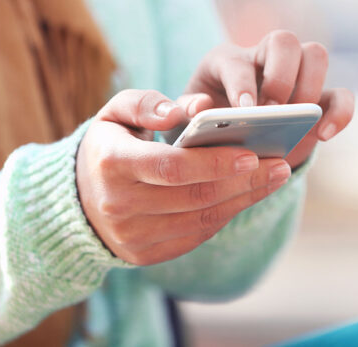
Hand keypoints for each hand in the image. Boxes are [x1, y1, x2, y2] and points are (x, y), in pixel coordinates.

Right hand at [76, 89, 292, 264]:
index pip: (170, 167)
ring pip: (201, 220)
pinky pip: (196, 236)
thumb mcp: (115, 113)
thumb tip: (192, 108)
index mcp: (111, 163)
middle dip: (242, 182)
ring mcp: (132, 236)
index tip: (252, 154)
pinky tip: (248, 195)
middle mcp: (119, 205)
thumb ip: (147, 103)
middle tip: (279, 165)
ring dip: (243, 199)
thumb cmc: (108, 146)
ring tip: (274, 178)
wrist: (78, 199)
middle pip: (194, 197)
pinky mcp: (145, 255)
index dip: (213, 163)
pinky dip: (226, 215)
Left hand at [182, 30, 354, 167]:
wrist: (227, 144)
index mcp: (225, 61)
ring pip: (315, 54)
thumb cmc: (202, 129)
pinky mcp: (319, 99)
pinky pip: (341, 94)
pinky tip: (324, 135)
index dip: (242, 84)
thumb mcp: (186, 123)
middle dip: (281, 76)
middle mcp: (262, 59)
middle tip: (273, 111)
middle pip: (283, 40)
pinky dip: (340, 112)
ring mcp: (295, 75)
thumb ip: (186, 113)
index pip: (237, 61)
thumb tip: (199, 107)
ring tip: (298, 122)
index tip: (246, 110)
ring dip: (310, 86)